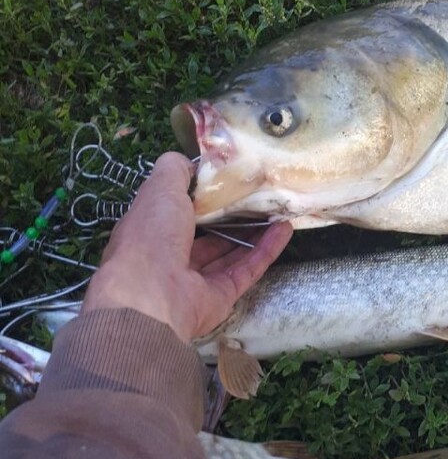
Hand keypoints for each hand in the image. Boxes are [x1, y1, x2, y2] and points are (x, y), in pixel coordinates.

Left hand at [82, 151, 292, 343]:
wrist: (152, 295)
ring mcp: (196, 280)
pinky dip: (266, 250)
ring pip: (229, 252)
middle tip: (257, 193)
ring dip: (253, 231)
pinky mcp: (221, 296)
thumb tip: (188, 162)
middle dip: (230, 215)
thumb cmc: (151, 235)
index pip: (176, 211)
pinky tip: (285, 230)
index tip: (224, 177)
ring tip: (277, 209)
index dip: (198, 195)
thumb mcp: (160, 189)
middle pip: (206, 234)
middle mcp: (171, 257)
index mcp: (151, 231)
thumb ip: (174, 171)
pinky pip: (247, 269)